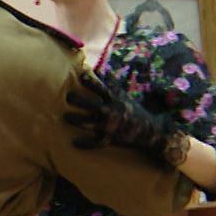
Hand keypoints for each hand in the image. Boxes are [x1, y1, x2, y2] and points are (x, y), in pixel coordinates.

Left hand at [64, 71, 184, 160]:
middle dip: (79, 101)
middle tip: (68, 96)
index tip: (81, 75)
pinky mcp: (109, 140)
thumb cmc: (133, 112)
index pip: (102, 89)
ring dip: (77, 121)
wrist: (149, 132)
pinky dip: (85, 144)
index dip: (91, 82)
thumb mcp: (124, 97)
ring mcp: (110, 127)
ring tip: (65, 117)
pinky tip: (75, 142)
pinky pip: (95, 143)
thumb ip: (112, 86)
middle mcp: (112, 113)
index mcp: (116, 102)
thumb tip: (100, 72)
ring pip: (90, 124)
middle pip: (92, 106)